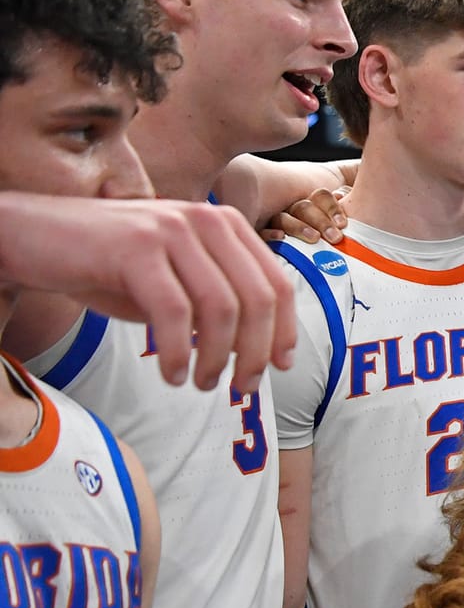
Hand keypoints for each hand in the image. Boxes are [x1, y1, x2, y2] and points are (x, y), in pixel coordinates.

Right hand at [0, 195, 294, 393]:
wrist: (35, 239)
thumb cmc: (110, 268)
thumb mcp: (178, 282)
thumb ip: (220, 304)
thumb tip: (264, 352)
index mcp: (225, 225)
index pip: (276, 284)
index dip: (284, 331)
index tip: (280, 367)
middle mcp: (205, 219)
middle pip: (257, 299)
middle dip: (256, 353)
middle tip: (241, 388)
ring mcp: (171, 229)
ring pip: (221, 308)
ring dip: (217, 358)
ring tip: (201, 384)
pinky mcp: (135, 246)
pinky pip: (174, 313)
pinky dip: (179, 353)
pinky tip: (173, 375)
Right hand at [261, 184, 348, 244]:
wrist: (315, 273)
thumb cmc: (336, 250)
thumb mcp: (342, 233)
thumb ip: (349, 218)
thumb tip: (347, 200)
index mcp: (315, 205)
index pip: (321, 197)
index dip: (332, 207)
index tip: (343, 224)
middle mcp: (295, 212)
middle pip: (304, 208)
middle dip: (322, 221)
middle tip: (335, 238)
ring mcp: (279, 224)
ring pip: (284, 218)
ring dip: (299, 227)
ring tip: (315, 238)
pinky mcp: (265, 239)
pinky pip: (262, 233)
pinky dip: (270, 234)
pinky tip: (281, 237)